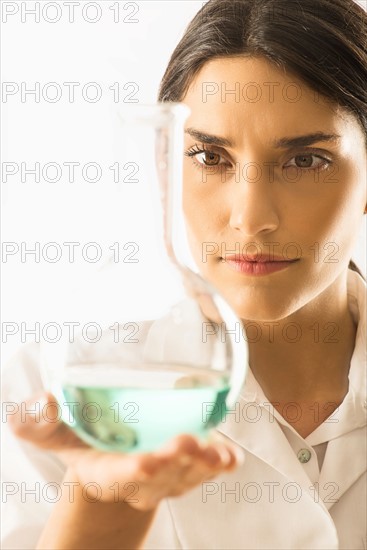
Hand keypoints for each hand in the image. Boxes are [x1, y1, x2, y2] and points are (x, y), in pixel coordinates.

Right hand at [9, 392, 244, 510]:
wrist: (109, 448)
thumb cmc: (81, 434)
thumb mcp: (55, 428)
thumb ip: (39, 420)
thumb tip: (43, 403)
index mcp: (102, 471)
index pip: (116, 476)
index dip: (130, 472)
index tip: (145, 463)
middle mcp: (138, 478)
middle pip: (159, 479)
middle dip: (173, 465)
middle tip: (185, 444)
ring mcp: (167, 474)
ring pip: (186, 477)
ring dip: (202, 466)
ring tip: (217, 453)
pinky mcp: (188, 463)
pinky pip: (206, 469)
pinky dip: (221, 464)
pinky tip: (231, 457)